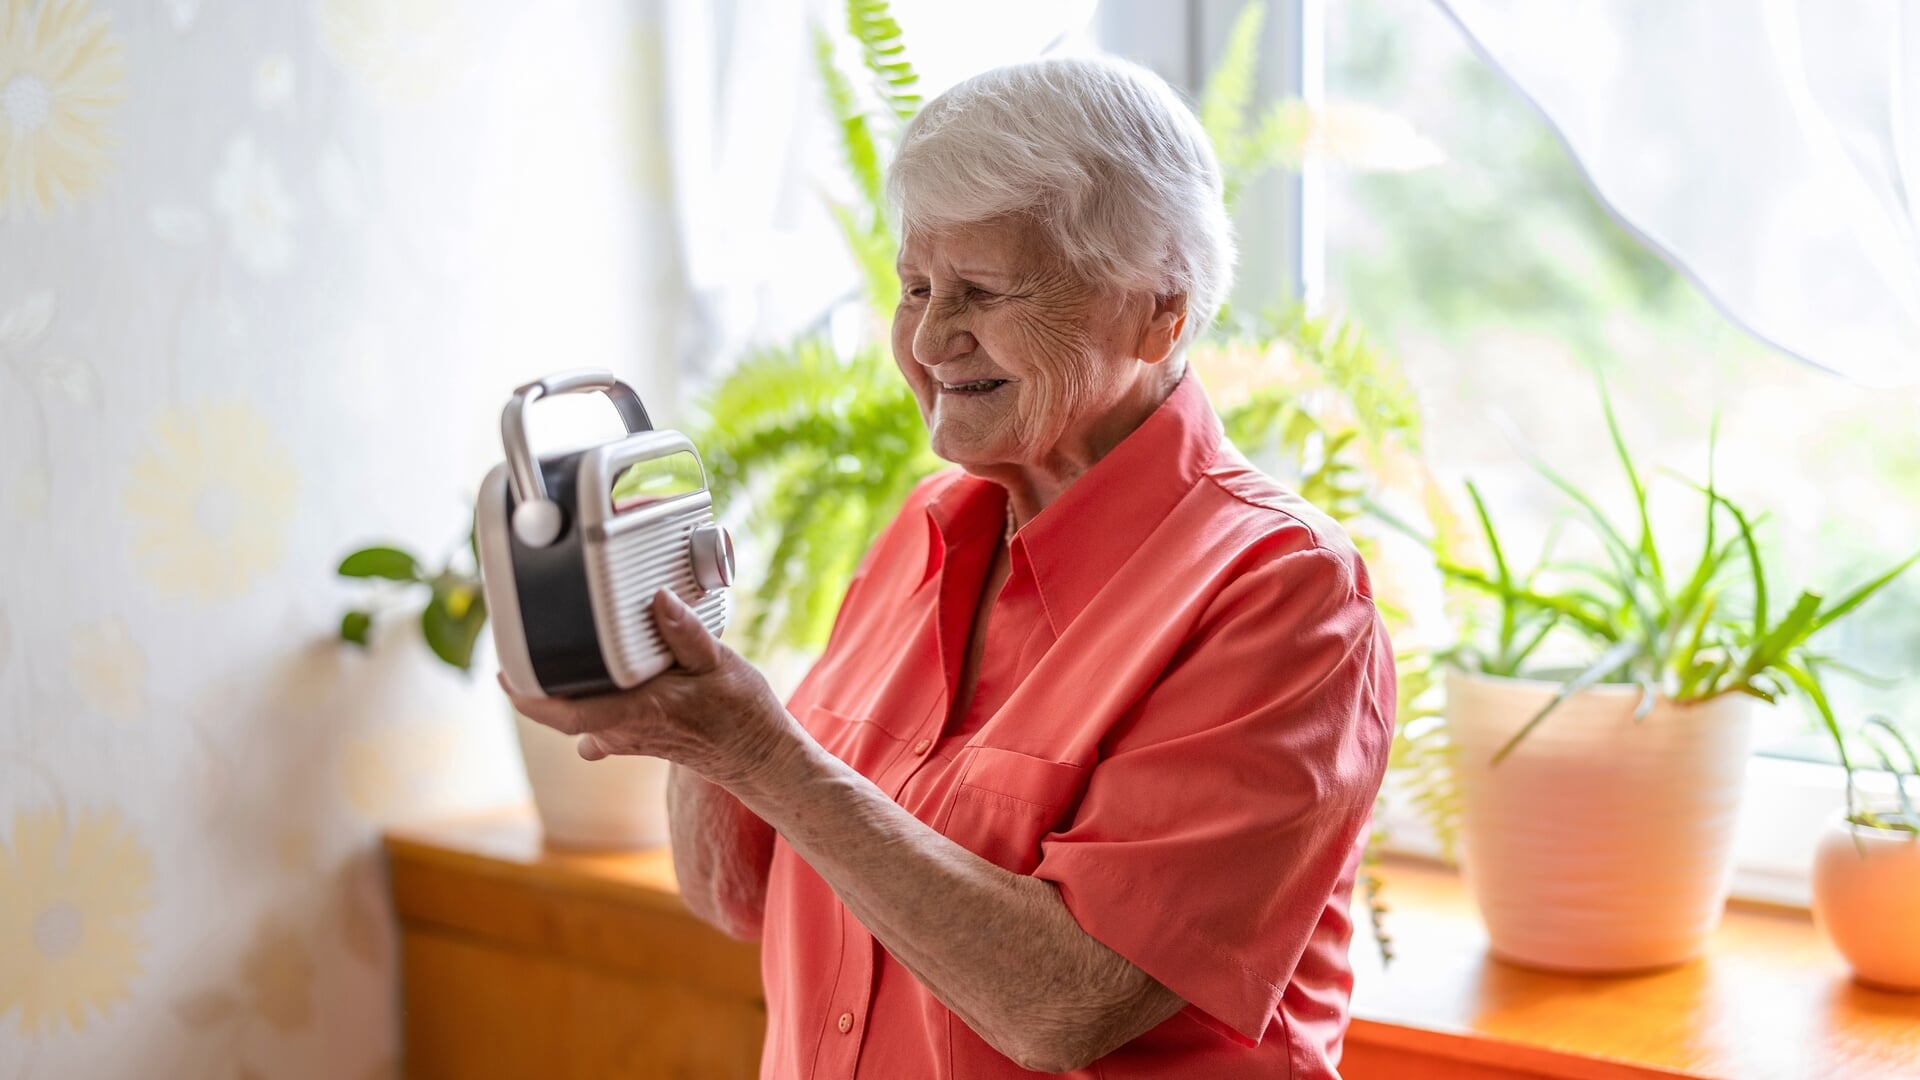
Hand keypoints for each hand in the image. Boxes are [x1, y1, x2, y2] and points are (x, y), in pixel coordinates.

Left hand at [503, 589, 796, 788]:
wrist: (758, 757)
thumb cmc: (743, 715)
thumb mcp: (723, 666)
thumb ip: (686, 633)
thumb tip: (657, 599)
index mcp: (642, 710)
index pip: (567, 713)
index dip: (528, 696)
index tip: (503, 671)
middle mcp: (624, 730)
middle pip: (562, 708)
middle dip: (538, 677)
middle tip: (523, 634)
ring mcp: (625, 737)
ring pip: (577, 711)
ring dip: (563, 684)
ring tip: (553, 643)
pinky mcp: (631, 737)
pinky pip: (593, 718)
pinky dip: (585, 696)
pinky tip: (587, 673)